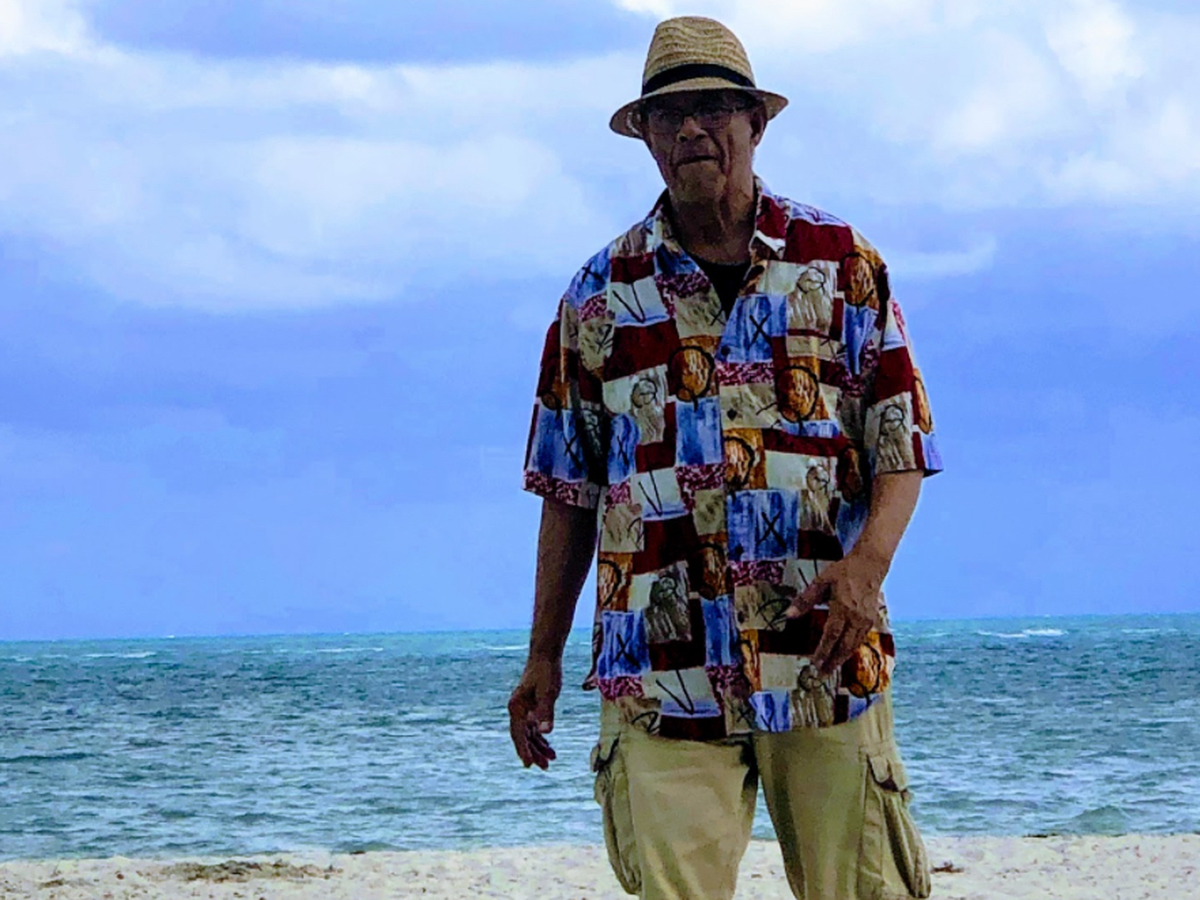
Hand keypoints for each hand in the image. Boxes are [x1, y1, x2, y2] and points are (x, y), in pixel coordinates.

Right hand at [507, 655, 561, 769]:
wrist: (545, 655)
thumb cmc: (546, 672)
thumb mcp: (549, 692)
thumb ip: (547, 712)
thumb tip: (545, 732)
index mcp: (516, 708)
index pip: (518, 735)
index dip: (523, 751)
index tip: (529, 765)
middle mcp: (517, 710)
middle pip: (522, 737)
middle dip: (533, 752)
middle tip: (545, 767)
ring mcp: (523, 708)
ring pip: (528, 733)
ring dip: (538, 746)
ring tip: (551, 759)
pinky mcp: (531, 706)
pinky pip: (533, 727)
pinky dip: (540, 736)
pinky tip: (548, 744)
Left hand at [785, 551, 887, 676]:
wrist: (870, 565)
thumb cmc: (843, 572)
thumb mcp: (821, 582)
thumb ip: (805, 600)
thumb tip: (788, 616)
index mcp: (842, 608)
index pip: (831, 635)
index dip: (822, 651)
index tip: (814, 663)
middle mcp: (856, 617)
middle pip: (844, 646)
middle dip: (832, 662)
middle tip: (821, 675)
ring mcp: (866, 620)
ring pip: (853, 645)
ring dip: (841, 659)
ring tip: (830, 669)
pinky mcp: (871, 620)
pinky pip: (860, 640)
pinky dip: (850, 650)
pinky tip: (842, 655)